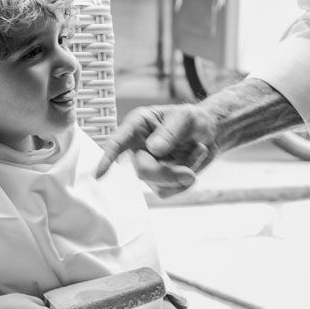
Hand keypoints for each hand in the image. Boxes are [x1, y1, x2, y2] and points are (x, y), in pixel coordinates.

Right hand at [94, 105, 217, 197]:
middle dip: (168, 173)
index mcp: (138, 126)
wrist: (210, 134)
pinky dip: (186, 182)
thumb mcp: (185, 117)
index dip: (107, 158)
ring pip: (157, 183)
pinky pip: (168, 191)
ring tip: (197, 151)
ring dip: (183, 172)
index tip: (99, 174)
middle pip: (143, 170)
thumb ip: (170, 131)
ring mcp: (147, 166)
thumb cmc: (193, 120)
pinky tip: (192, 164)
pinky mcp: (159, 182)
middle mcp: (138, 147)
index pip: (118, 142)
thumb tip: (153, 149)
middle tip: (190, 171)